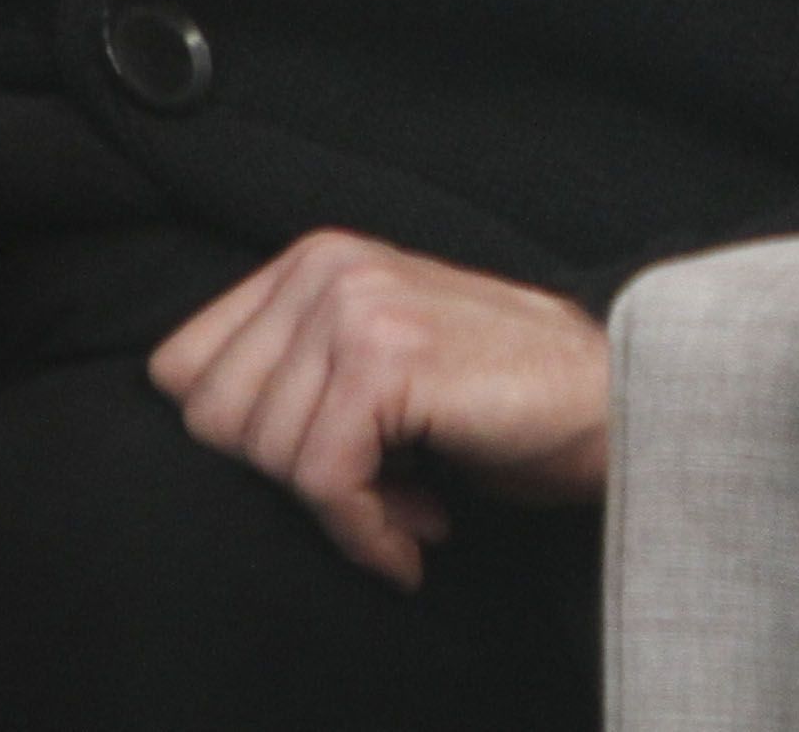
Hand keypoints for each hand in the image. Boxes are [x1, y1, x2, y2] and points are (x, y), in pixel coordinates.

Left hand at [147, 233, 613, 587]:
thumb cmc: (501, 394)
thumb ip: (297, 375)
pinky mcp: (387, 360)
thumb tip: (204, 441)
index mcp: (314, 259)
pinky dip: (364, 533)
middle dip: (285, 482)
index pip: (183, 371)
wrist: (615, 395)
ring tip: (409, 509)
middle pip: (211, 421)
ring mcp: (356, 306)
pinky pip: (320, 481)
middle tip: (375, 495)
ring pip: (265, 456)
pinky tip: (413, 540)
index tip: (320, 470)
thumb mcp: (378, 358)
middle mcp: (326, 267)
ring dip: (339, 513)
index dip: (241, 444)